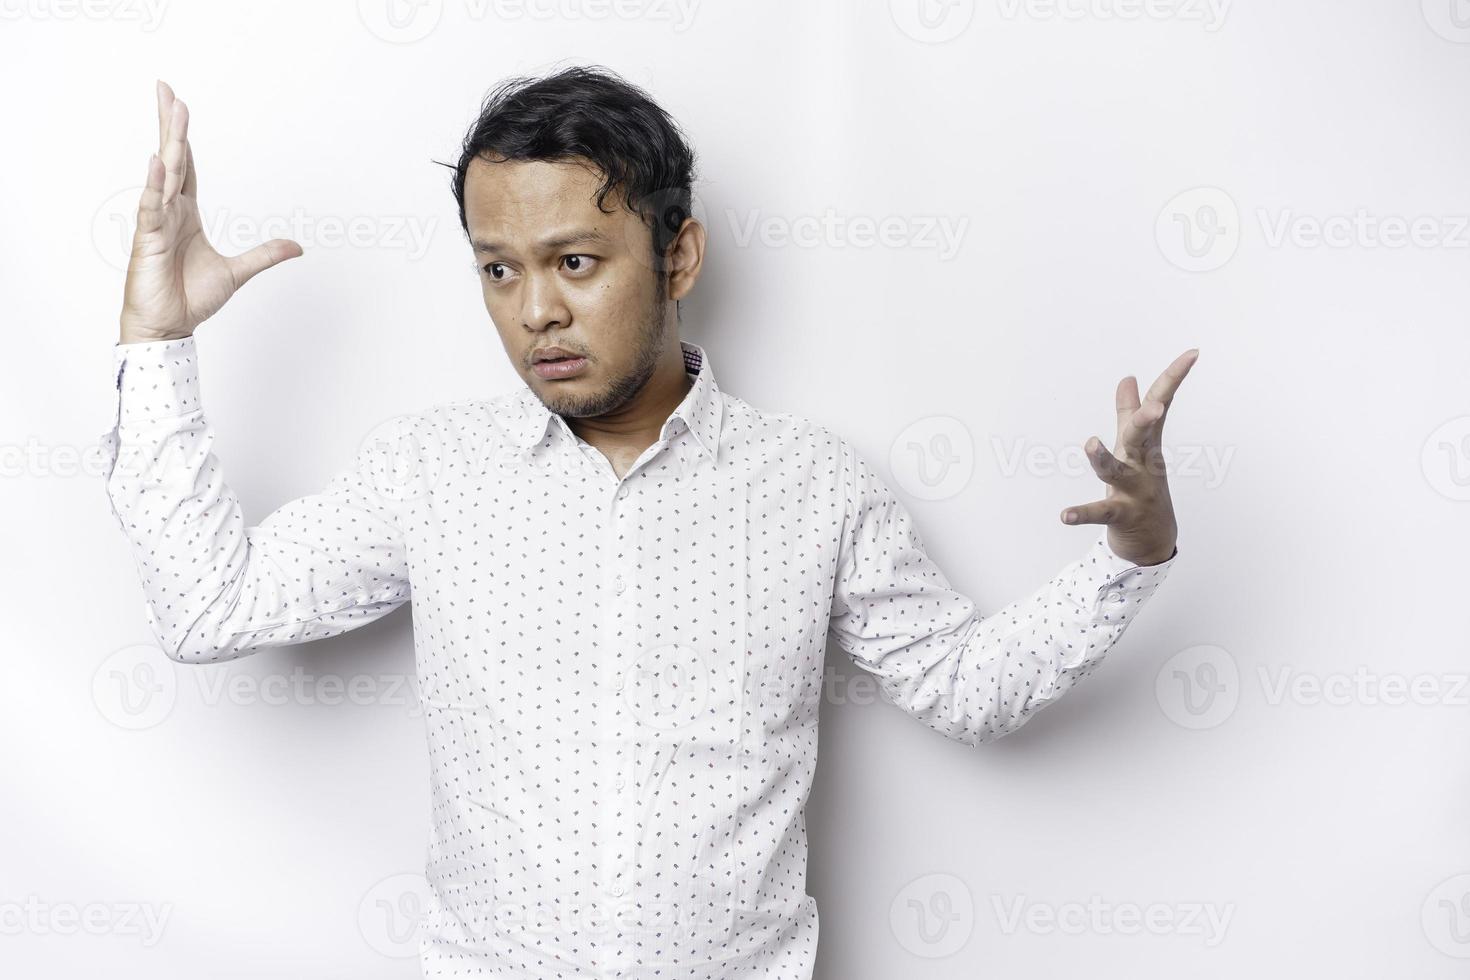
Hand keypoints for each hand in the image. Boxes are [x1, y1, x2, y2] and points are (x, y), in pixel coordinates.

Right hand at [118, 80, 302, 343]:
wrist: (170, 326)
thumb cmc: (191, 298)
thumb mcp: (238, 272)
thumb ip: (265, 255)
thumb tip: (298, 247)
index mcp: (186, 214)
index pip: (187, 166)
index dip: (184, 137)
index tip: (181, 106)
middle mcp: (169, 212)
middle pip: (173, 159)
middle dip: (171, 124)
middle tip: (166, 89)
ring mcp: (157, 224)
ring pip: (165, 175)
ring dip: (170, 142)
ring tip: (171, 110)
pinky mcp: (149, 241)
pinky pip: (152, 208)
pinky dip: (155, 185)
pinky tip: (158, 161)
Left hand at [1059, 349, 1199, 565]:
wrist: (1153, 538)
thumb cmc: (1142, 483)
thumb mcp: (1135, 446)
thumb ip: (1128, 412)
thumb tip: (1127, 378)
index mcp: (1146, 442)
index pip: (1160, 403)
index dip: (1174, 378)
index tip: (1193, 352)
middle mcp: (1143, 464)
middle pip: (1142, 435)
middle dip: (1145, 420)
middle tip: (1153, 408)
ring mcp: (1134, 490)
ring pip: (1117, 472)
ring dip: (1102, 459)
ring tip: (1090, 443)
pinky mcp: (1121, 515)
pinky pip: (1101, 513)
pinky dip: (1082, 514)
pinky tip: (1065, 515)